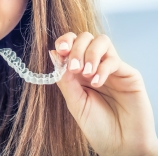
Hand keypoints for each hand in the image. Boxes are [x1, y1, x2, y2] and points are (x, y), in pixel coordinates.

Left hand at [53, 32, 157, 155]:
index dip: (65, 41)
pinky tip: (97, 83)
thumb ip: (64, 79)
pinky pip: (114, 60)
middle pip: (85, 37)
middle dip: (76, 48)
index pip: (71, 43)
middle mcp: (95, 65)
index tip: (61, 51)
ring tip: (85, 73)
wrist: (121, 145)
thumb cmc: (97, 126)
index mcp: (78, 70)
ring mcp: (112, 68)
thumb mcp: (74, 102)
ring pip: (101, 41)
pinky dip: (102, 68)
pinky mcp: (128, 74)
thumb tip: (53, 53)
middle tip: (74, 68)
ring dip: (90, 53)